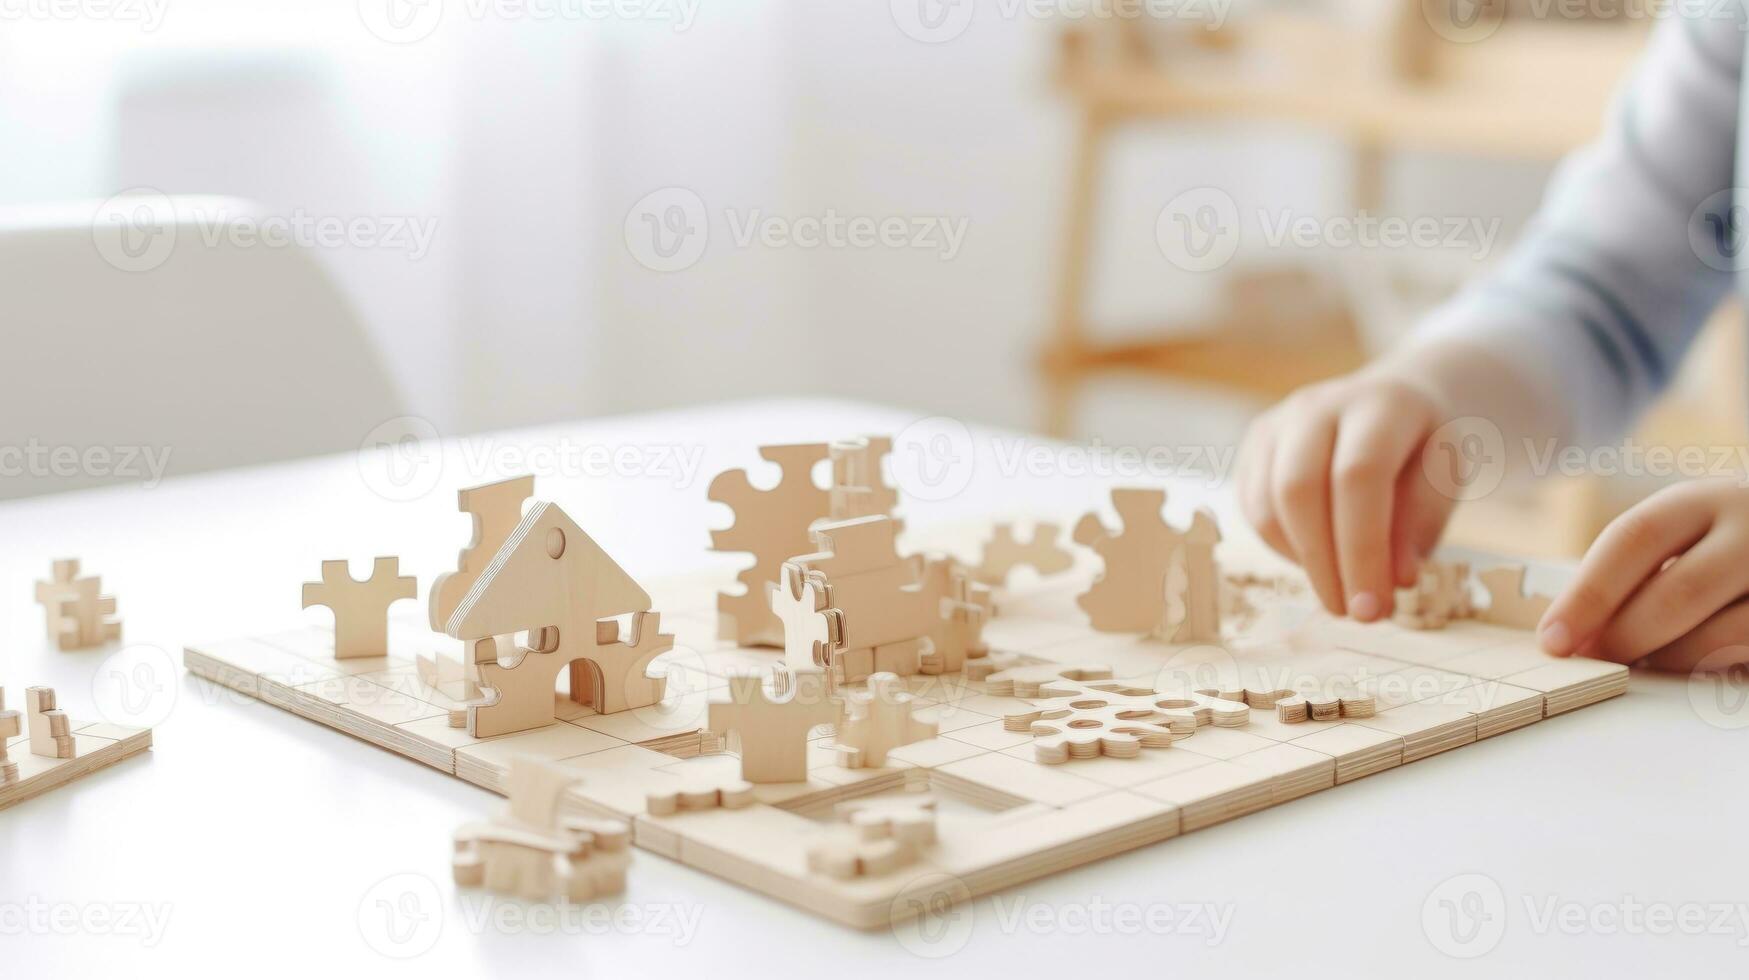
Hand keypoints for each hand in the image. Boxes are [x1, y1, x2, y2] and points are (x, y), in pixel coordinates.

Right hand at [1235, 371, 1457, 620]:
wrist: (1392, 400)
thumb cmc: (1423, 446)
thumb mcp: (1446, 477)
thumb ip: (1421, 523)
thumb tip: (1394, 579)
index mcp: (1378, 404)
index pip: (1358, 476)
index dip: (1363, 549)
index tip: (1374, 609)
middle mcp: (1318, 405)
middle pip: (1299, 489)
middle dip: (1324, 565)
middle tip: (1354, 614)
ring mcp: (1277, 423)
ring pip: (1268, 506)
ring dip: (1304, 564)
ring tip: (1342, 591)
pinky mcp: (1253, 447)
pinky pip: (1253, 510)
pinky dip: (1285, 549)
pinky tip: (1320, 561)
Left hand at [1540, 478, 1748, 670]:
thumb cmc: (1722, 539)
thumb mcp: (1681, 530)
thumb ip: (1631, 573)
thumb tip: (1568, 634)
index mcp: (1701, 499)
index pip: (1632, 540)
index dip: (1587, 596)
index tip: (1553, 640)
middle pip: (1678, 592)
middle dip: (1626, 637)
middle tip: (1594, 662)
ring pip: (1724, 634)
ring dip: (1672, 660)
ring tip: (1643, 663)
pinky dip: (1715, 668)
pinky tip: (1695, 666)